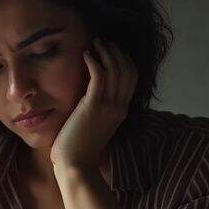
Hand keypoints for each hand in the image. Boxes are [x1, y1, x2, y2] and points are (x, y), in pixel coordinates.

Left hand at [50, 38, 136, 169]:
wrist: (76, 166)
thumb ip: (98, 111)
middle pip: (127, 70)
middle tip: (104, 41)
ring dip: (105, 52)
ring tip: (95, 42)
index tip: (113, 50)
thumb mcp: (96, 126)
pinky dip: (94, 62)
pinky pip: (98, 77)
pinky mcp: (92, 107)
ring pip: (114, 70)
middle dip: (117, 52)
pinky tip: (86, 54)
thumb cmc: (80, 150)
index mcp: (121, 112)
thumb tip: (90, 97)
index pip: (132, 79)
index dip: (125, 60)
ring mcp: (107, 107)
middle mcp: (119, 107)